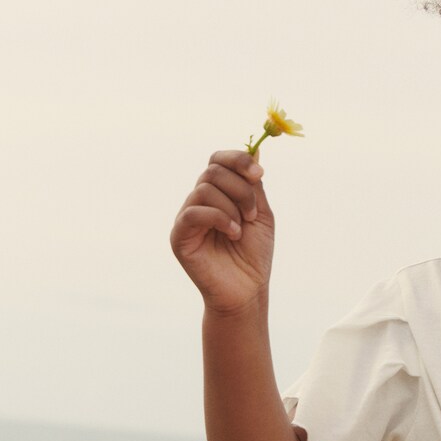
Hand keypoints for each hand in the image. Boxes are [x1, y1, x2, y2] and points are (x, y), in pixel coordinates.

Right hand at [170, 149, 274, 313]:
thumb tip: (256, 150)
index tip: (259, 174)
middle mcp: (199, 201)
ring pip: (205, 189)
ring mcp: (187, 217)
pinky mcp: (179, 235)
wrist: (246, 290)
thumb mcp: (261, 214)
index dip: (238, 160)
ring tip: (242, 229)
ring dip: (233, 207)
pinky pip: (194, 212)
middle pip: (213, 171)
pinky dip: (219, 218)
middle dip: (241, 189)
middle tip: (253, 214)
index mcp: (218, 193)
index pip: (218, 160)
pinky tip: (233, 234)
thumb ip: (254, 186)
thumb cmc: (254, 254)